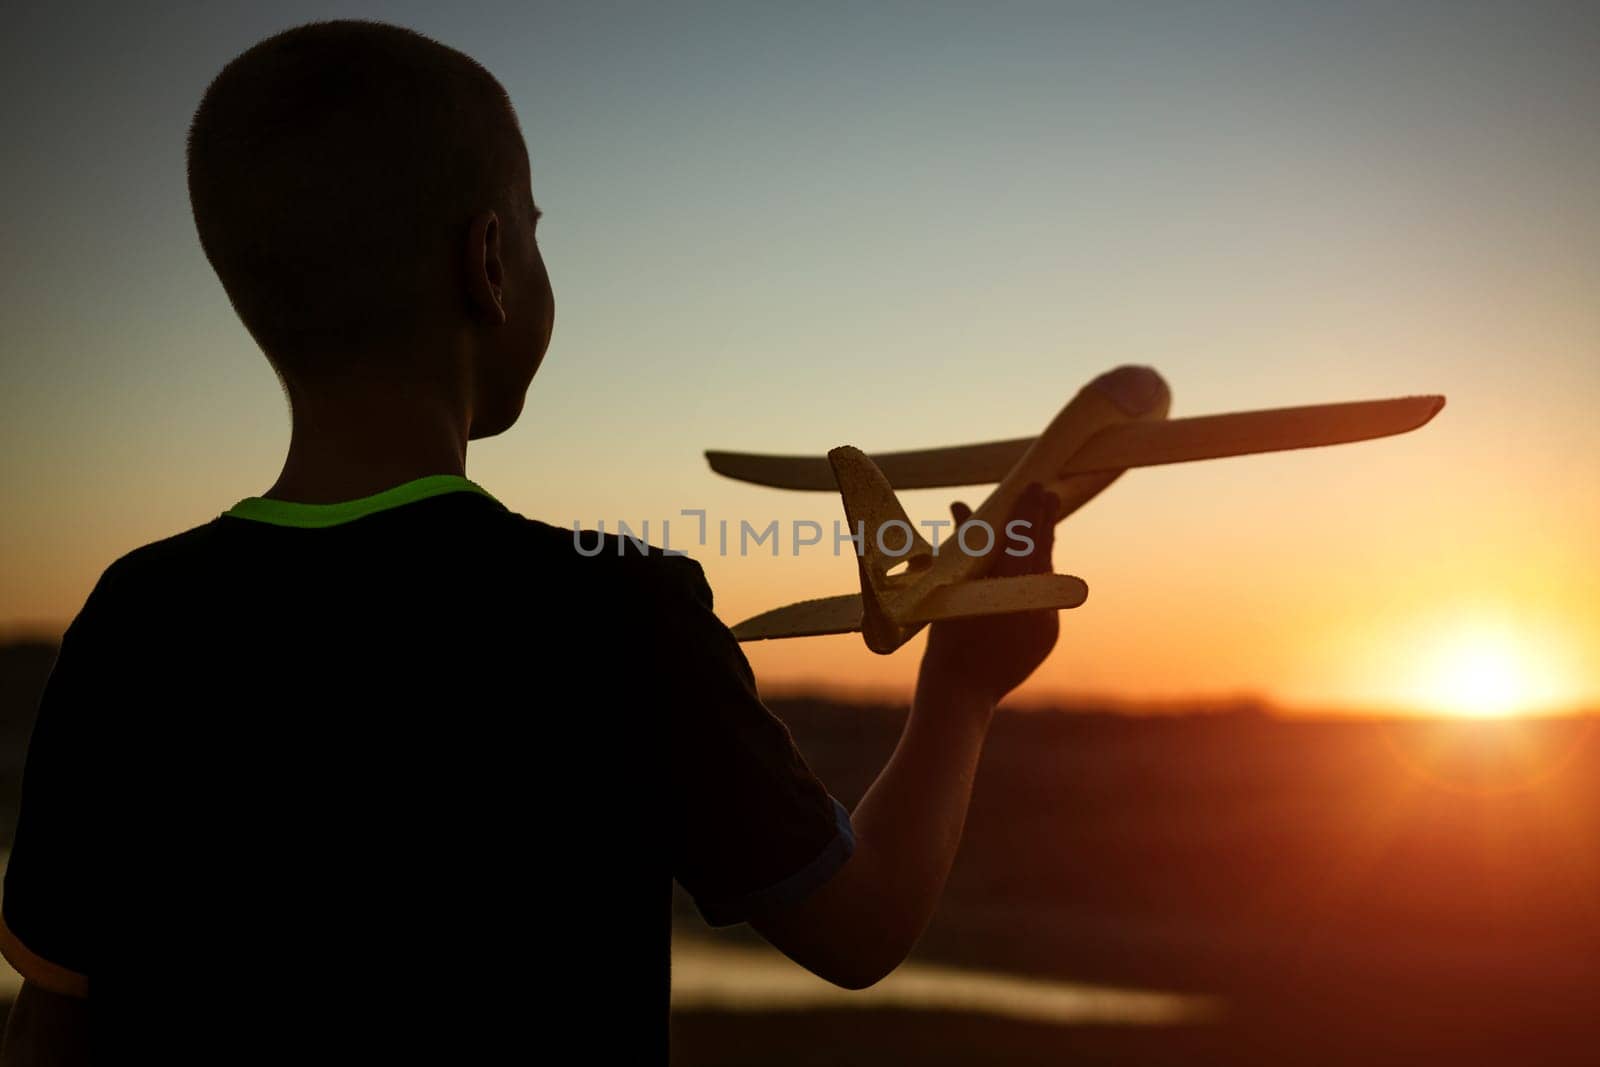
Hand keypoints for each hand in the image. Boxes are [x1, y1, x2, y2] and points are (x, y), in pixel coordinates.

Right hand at [920, 481, 1061, 706]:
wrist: (961, 692)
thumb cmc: (947, 638)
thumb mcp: (951, 587)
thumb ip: (965, 547)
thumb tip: (962, 508)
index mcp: (1009, 588)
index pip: (1024, 539)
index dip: (1028, 510)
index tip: (1033, 486)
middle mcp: (1036, 602)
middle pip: (1043, 552)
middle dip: (1044, 522)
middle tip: (1046, 494)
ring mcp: (1048, 620)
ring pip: (1047, 575)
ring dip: (1042, 550)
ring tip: (1040, 525)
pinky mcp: (1050, 634)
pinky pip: (1046, 598)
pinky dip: (1037, 581)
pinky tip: (1033, 566)